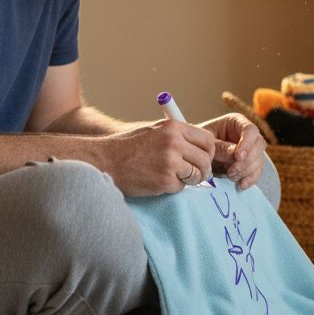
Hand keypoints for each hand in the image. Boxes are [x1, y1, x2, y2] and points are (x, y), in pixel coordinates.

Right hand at [99, 118, 215, 195]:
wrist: (105, 160)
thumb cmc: (129, 146)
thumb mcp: (155, 131)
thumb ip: (178, 136)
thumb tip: (203, 148)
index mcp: (174, 127)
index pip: (207, 139)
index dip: (208, 152)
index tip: (202, 159)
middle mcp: (174, 142)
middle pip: (206, 159)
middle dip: (203, 169)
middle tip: (195, 174)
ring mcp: (170, 162)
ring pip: (196, 175)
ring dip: (190, 180)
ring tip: (175, 177)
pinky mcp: (164, 180)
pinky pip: (181, 187)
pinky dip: (173, 187)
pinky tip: (159, 181)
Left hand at [198, 112, 268, 190]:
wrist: (195, 155)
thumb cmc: (198, 143)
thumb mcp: (206, 143)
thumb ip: (220, 148)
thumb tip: (236, 156)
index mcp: (236, 122)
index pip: (250, 130)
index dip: (247, 143)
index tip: (238, 156)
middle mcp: (247, 135)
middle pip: (259, 145)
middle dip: (247, 160)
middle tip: (231, 171)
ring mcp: (250, 151)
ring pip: (258, 160)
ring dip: (246, 171)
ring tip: (229, 176)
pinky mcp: (249, 165)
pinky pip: (256, 173)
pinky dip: (249, 180)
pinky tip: (240, 185)